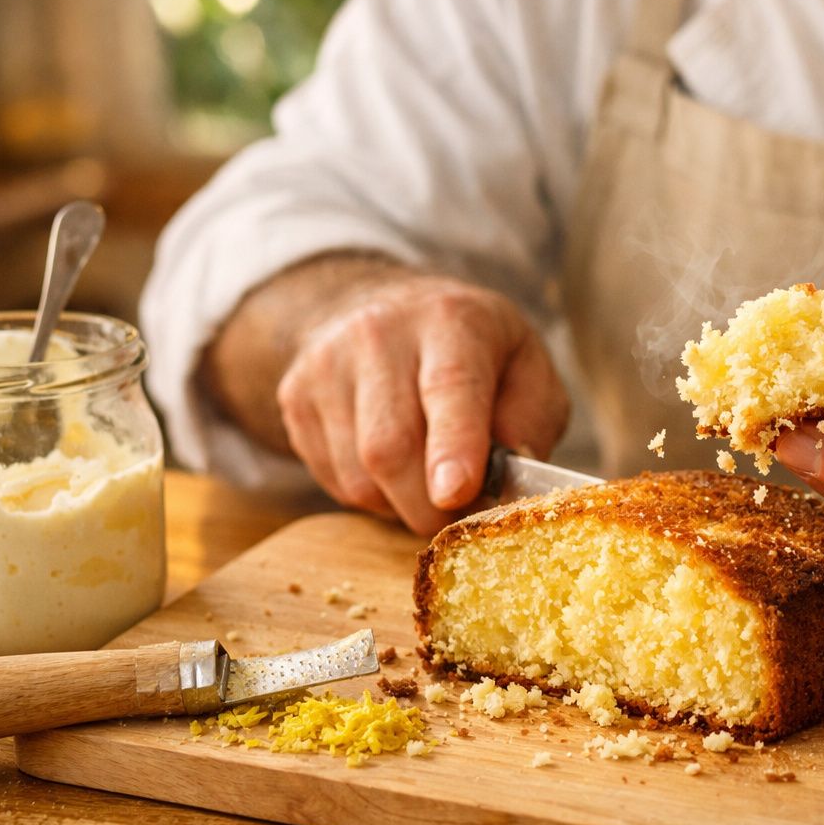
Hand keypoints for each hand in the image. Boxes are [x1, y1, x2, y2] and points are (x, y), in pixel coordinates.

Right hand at [276, 273, 568, 532]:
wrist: (389, 309)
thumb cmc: (474, 352)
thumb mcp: (527, 368)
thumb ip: (529, 422)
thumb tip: (508, 479)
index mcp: (451, 320)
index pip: (448, 386)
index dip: (452, 445)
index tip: (455, 493)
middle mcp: (380, 333)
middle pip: (390, 446)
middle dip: (428, 505)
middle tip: (457, 515)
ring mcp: (327, 363)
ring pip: (358, 474)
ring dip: (400, 503)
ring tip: (426, 478)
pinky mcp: (294, 395)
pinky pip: (333, 479)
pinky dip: (370, 495)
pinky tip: (391, 466)